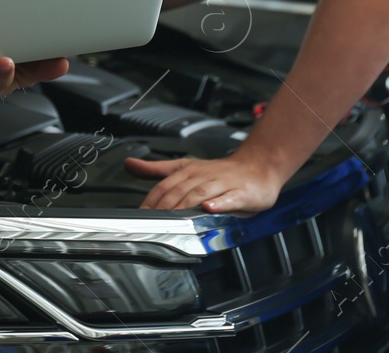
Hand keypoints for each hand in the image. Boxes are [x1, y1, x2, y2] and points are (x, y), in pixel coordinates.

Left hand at [124, 148, 293, 212]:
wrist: (258, 166)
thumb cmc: (222, 172)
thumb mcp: (187, 167)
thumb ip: (159, 170)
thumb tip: (130, 164)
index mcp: (190, 171)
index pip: (166, 185)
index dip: (152, 201)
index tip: (141, 216)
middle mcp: (205, 176)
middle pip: (180, 190)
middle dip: (165, 206)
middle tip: (154, 222)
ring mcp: (224, 184)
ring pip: (201, 193)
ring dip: (187, 205)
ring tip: (175, 218)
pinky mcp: (242, 193)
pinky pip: (229, 198)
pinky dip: (219, 203)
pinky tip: (210, 209)